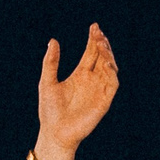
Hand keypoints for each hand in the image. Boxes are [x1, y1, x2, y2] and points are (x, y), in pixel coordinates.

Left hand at [36, 23, 118, 159]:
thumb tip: (53, 41)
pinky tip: (105, 63)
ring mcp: (99, 90)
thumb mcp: (47, 82)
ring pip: (110, 68)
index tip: (94, 26)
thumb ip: (51, 62)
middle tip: (99, 33)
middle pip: (102, 58)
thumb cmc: (49, 110)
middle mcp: (92, 81)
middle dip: (102, 44)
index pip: (91, 53)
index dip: (94, 40)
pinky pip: (112, 84)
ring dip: (108, 56)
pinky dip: (112, 73)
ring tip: (101, 45)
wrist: (54, 133)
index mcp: (80, 75)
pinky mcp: (104, 102)